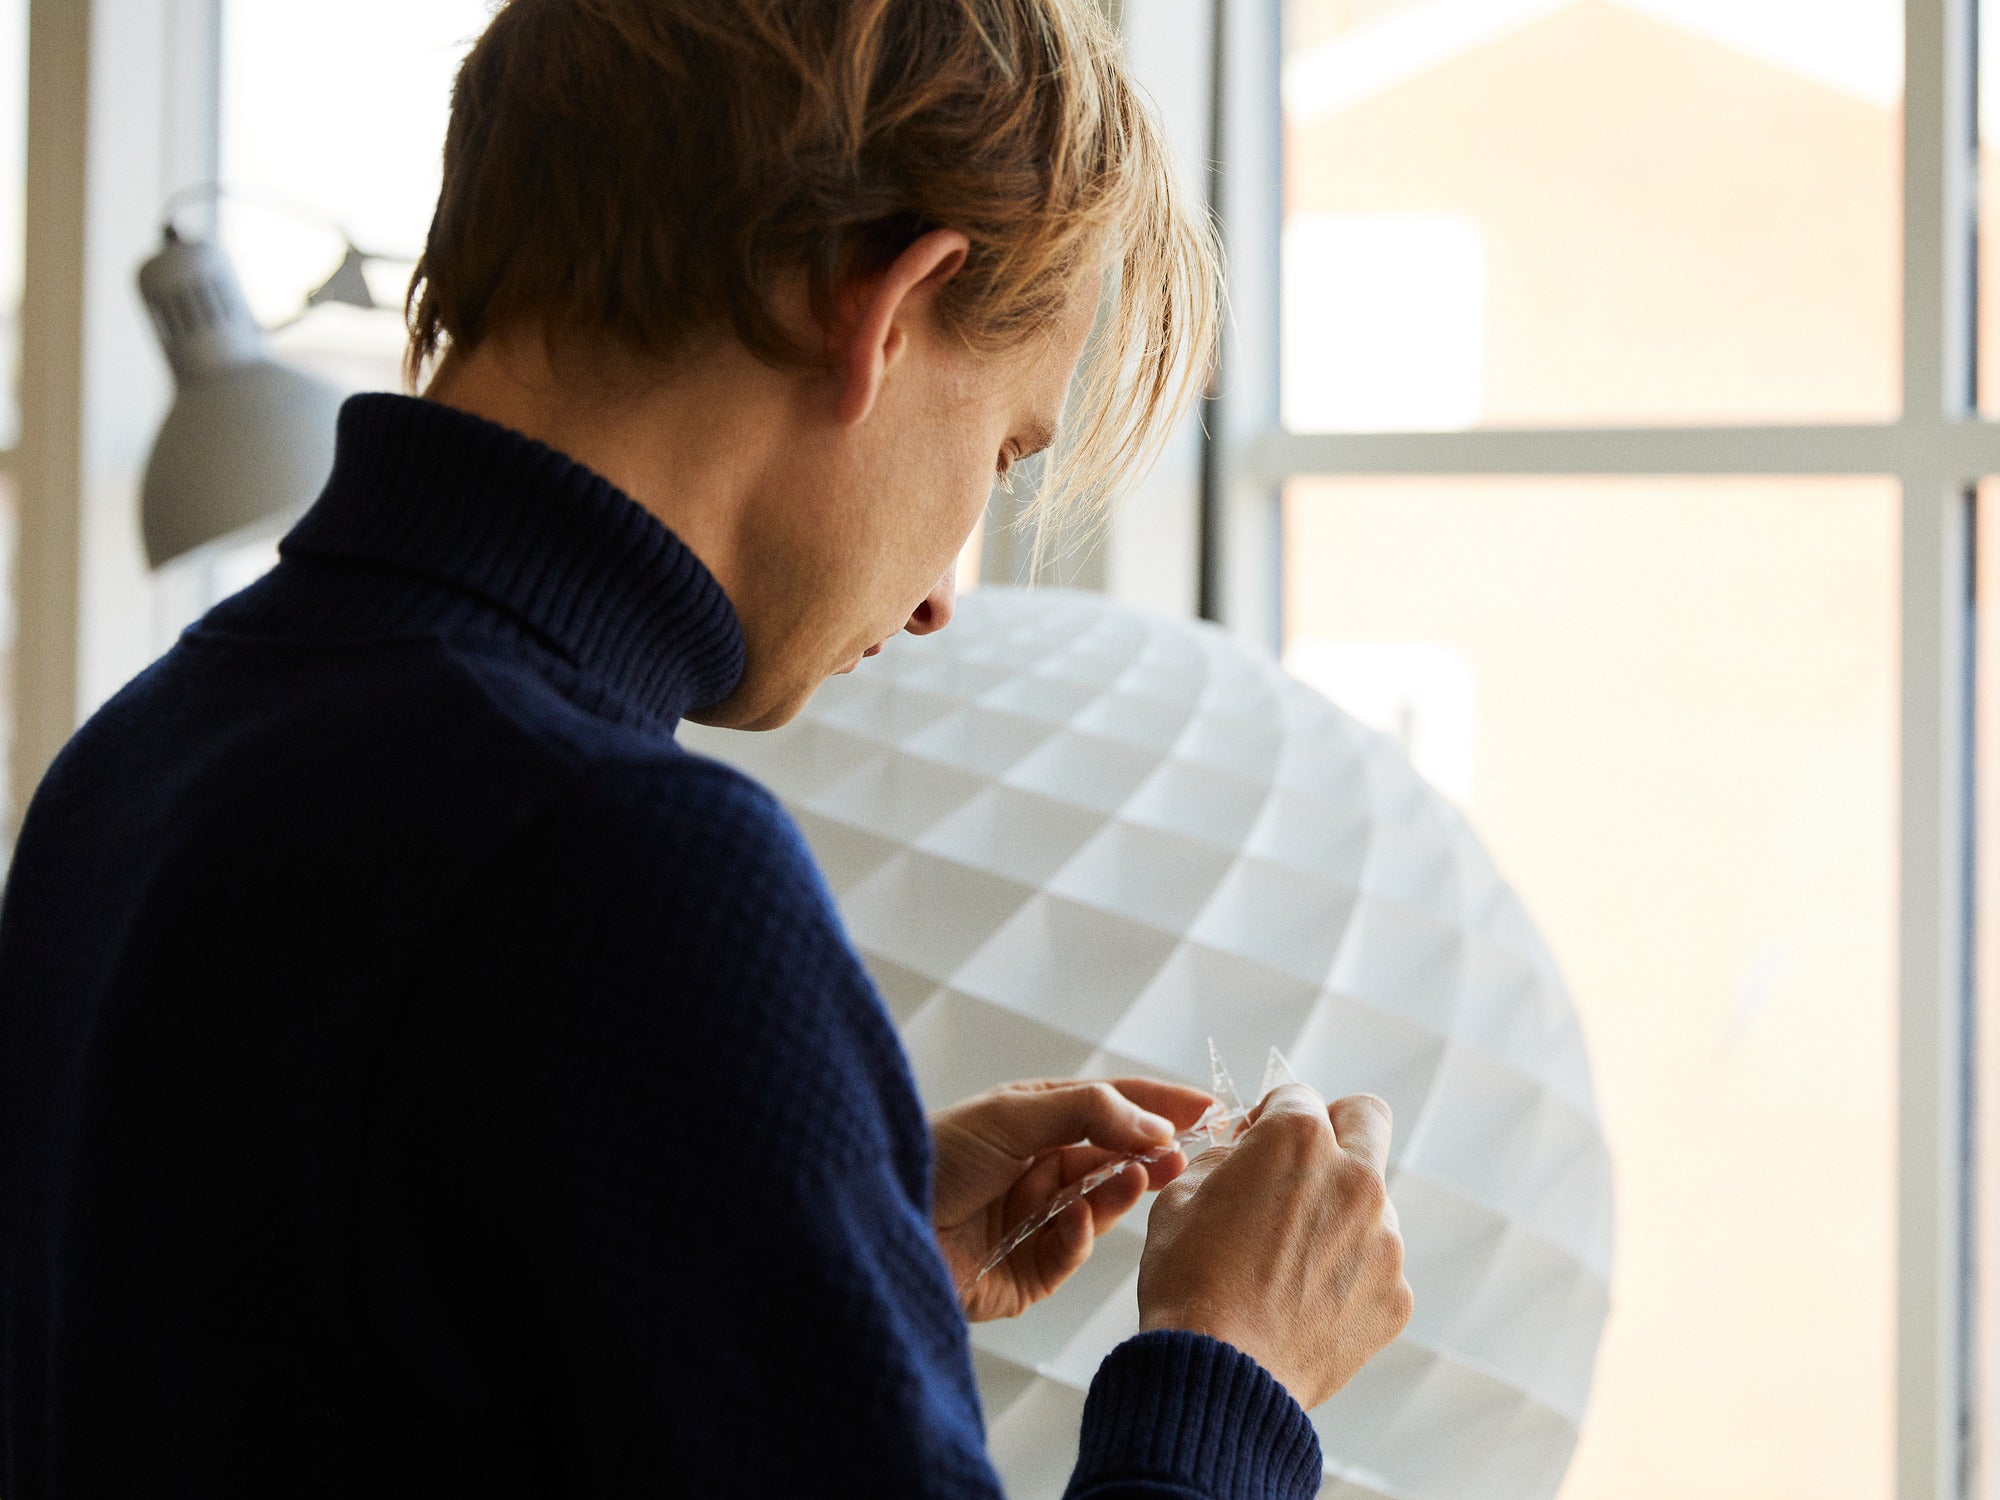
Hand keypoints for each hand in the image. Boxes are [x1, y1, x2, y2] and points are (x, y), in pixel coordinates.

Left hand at [931, 1078, 1214, 1321]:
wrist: (876, 1222)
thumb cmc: (935, 1154)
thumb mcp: (1012, 1114)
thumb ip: (1088, 1112)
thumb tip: (1155, 1126)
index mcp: (1033, 1121)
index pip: (1111, 1108)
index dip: (1158, 1106)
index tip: (1207, 1107)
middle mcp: (1036, 1170)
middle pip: (1113, 1160)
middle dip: (1150, 1153)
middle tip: (1186, 1151)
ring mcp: (1033, 1224)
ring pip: (1098, 1208)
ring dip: (1123, 1191)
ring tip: (1147, 1176)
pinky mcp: (1025, 1276)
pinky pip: (1068, 1255)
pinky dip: (1078, 1237)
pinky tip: (1075, 1219)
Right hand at [1138, 1085, 1412, 1410]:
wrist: (1218, 1373)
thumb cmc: (1190, 1282)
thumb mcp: (1179, 1195)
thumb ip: (1224, 1158)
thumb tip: (1244, 1153)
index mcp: (1297, 1140)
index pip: (1297, 1095)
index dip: (1267, 1117)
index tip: (1253, 1146)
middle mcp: (1354, 1178)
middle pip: (1365, 1119)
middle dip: (1334, 1128)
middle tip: (1299, 1168)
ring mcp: (1384, 1239)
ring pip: (1371, 1200)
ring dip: (1337, 1212)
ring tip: (1286, 1262)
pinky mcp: (1395, 1294)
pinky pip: (1376, 1264)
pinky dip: (1347, 1273)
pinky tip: (1303, 1302)